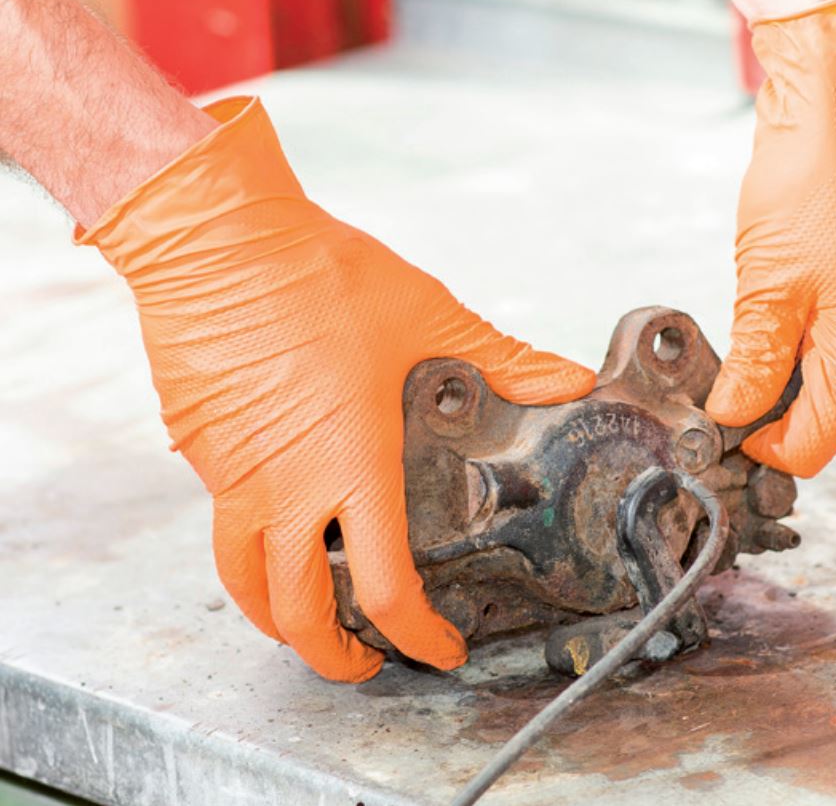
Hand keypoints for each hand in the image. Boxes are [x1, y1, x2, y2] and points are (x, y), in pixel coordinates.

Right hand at [78, 97, 595, 680]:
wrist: (215, 239)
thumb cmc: (321, 275)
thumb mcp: (427, 316)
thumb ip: (502, 358)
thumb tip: (570, 379)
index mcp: (350, 465)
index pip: (381, 588)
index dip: (414, 635)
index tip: (436, 649)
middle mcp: (283, 488)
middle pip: (297, 614)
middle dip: (334, 658)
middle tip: (367, 664)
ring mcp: (229, 476)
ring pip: (240, 581)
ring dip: (277, 619)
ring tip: (309, 623)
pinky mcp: (197, 451)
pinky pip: (221, 522)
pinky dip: (251, 549)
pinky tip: (278, 527)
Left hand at [704, 0, 835, 476]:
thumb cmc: (818, 180)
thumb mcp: (768, 288)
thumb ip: (753, 364)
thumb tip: (735, 416)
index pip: (817, 445)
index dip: (762, 448)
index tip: (717, 428)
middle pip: (832, 413)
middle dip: (774, 411)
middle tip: (719, 386)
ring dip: (788, 372)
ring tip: (741, 339)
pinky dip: (807, 338)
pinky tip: (773, 310)